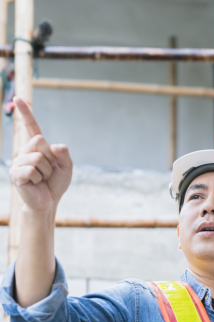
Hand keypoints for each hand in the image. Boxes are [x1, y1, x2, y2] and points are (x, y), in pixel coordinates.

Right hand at [8, 97, 72, 212]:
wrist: (49, 201)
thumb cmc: (56, 183)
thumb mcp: (67, 167)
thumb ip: (64, 154)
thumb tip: (53, 145)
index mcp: (37, 147)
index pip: (31, 127)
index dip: (25, 113)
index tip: (18, 98)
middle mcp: (25, 151)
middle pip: (40, 142)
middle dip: (50, 158)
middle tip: (48, 171)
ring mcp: (18, 162)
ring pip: (37, 158)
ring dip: (46, 171)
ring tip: (42, 178)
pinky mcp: (15, 173)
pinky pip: (31, 170)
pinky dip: (39, 178)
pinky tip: (35, 183)